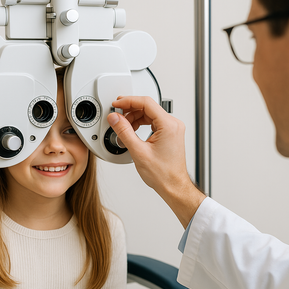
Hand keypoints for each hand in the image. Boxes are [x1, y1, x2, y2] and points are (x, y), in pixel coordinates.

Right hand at [107, 96, 204, 227]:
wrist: (173, 186)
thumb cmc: (163, 174)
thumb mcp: (138, 151)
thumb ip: (124, 131)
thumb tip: (115, 118)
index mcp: (168, 125)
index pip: (146, 103)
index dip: (128, 101)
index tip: (117, 104)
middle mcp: (173, 124)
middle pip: (147, 107)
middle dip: (130, 110)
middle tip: (116, 116)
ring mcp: (172, 129)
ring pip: (149, 114)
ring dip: (134, 118)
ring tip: (122, 128)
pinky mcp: (169, 134)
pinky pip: (153, 122)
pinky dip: (140, 124)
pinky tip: (131, 132)